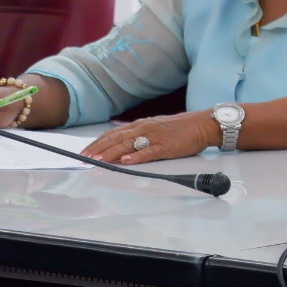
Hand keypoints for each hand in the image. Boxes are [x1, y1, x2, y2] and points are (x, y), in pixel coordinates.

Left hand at [81, 112, 219, 164]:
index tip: (85, 151)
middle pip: (117, 139)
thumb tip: (121, 146)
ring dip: (112, 153)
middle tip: (84, 157)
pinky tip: (127, 161)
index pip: (113, 134)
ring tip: (99, 160)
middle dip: (99, 149)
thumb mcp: (155, 128)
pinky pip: (150, 152)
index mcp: (141, 125)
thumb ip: (139, 135)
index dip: (98, 143)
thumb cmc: (180, 128)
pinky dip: (137, 156)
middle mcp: (145, 129)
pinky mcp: (167, 146)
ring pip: (129, 145)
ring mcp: (155, 137)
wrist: (202, 124)